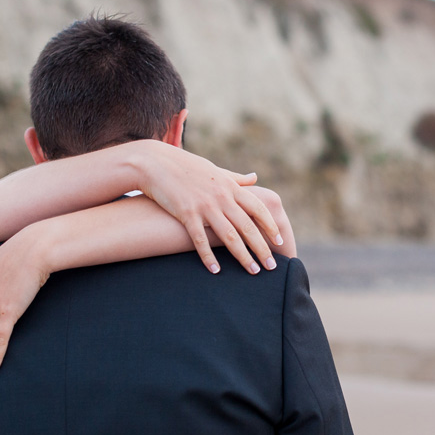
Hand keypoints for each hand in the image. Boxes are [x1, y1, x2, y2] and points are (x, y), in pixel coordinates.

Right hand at [133, 141, 284, 274]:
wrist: (155, 163)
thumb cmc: (186, 167)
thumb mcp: (215, 170)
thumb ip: (236, 178)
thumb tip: (255, 177)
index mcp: (230, 186)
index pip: (258, 208)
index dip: (270, 226)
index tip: (280, 241)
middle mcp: (221, 197)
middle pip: (247, 227)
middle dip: (262, 248)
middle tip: (272, 266)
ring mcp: (204, 206)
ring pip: (229, 236)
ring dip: (243, 256)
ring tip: (253, 271)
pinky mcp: (186, 214)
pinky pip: (200, 240)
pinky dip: (208, 257)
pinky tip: (216, 271)